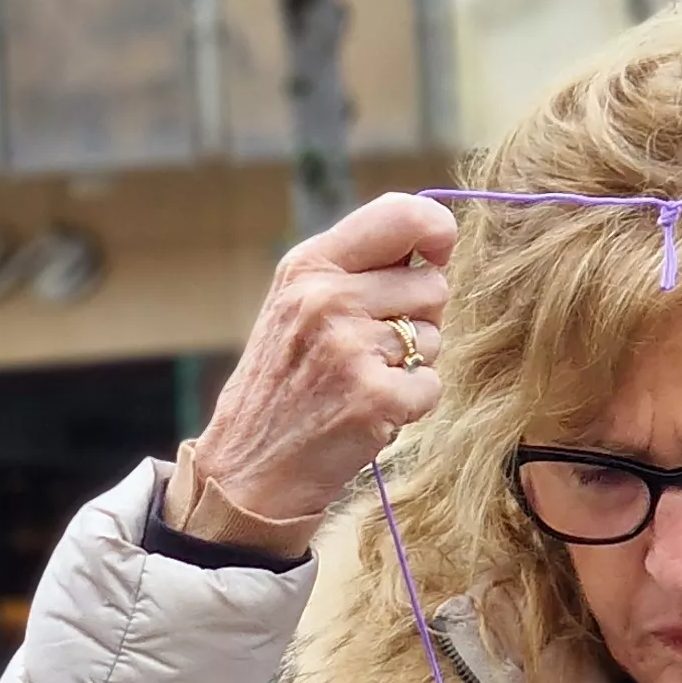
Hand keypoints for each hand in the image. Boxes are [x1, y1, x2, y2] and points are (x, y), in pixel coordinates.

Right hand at [177, 193, 461, 554]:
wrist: (246, 469)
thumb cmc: (282, 384)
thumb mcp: (296, 306)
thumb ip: (355, 269)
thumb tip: (435, 247)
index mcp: (308, 266)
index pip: (402, 214)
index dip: (435, 232)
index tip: (435, 255)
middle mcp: (326, 298)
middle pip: (432, 284)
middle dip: (416, 318)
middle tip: (369, 350)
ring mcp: (349, 348)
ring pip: (434, 337)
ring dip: (410, 365)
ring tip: (360, 382)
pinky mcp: (374, 397)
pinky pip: (432, 385)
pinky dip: (410, 406)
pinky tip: (368, 413)